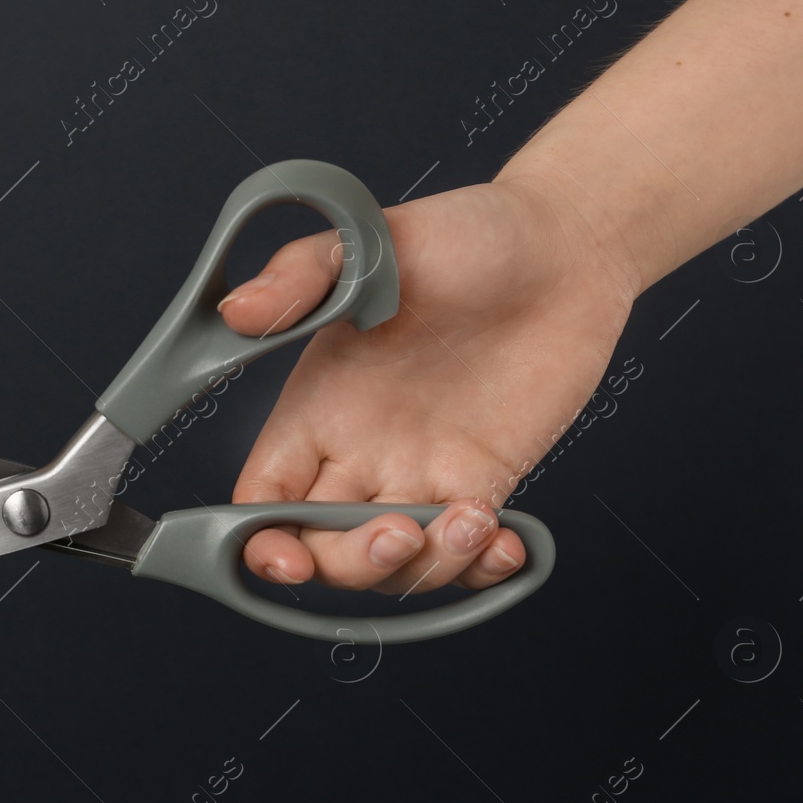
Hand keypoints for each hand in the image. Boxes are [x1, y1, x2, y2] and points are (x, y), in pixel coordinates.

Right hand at [218, 174, 637, 594]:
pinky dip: (481, 569)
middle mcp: (361, 449)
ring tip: (472, 519)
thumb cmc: (465, 233)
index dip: (261, 540)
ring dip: (427, 568)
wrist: (566, 245)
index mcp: (316, 404)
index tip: (288, 557)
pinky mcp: (486, 479)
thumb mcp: (370, 241)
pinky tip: (505, 540)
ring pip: (397, 564)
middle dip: (352, 564)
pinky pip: (467, 553)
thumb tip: (235, 311)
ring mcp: (424, 470)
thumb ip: (297, 278)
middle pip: (325, 548)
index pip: (264, 498)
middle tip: (400, 532)